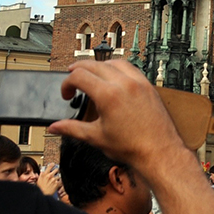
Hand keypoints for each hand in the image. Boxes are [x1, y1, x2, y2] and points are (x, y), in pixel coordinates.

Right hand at [37, 162, 61, 196]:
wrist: (43, 195)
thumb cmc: (40, 188)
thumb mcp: (38, 181)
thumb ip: (41, 175)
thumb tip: (42, 172)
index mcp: (45, 174)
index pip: (50, 166)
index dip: (52, 164)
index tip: (53, 164)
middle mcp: (50, 176)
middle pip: (56, 169)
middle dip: (57, 171)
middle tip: (57, 172)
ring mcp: (54, 179)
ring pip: (59, 175)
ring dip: (58, 177)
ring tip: (56, 180)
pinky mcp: (57, 183)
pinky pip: (61, 180)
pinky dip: (60, 182)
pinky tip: (58, 183)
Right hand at [48, 58, 185, 173]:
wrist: (159, 151)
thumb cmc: (131, 146)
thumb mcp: (95, 137)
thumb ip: (72, 128)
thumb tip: (54, 127)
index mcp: (108, 95)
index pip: (79, 76)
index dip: (66, 83)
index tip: (66, 95)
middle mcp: (124, 83)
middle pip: (95, 64)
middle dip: (79, 70)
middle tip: (71, 78)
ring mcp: (138, 82)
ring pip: (114, 62)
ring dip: (99, 65)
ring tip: (90, 75)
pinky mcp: (148, 86)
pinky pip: (131, 68)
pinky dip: (118, 68)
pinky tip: (113, 79)